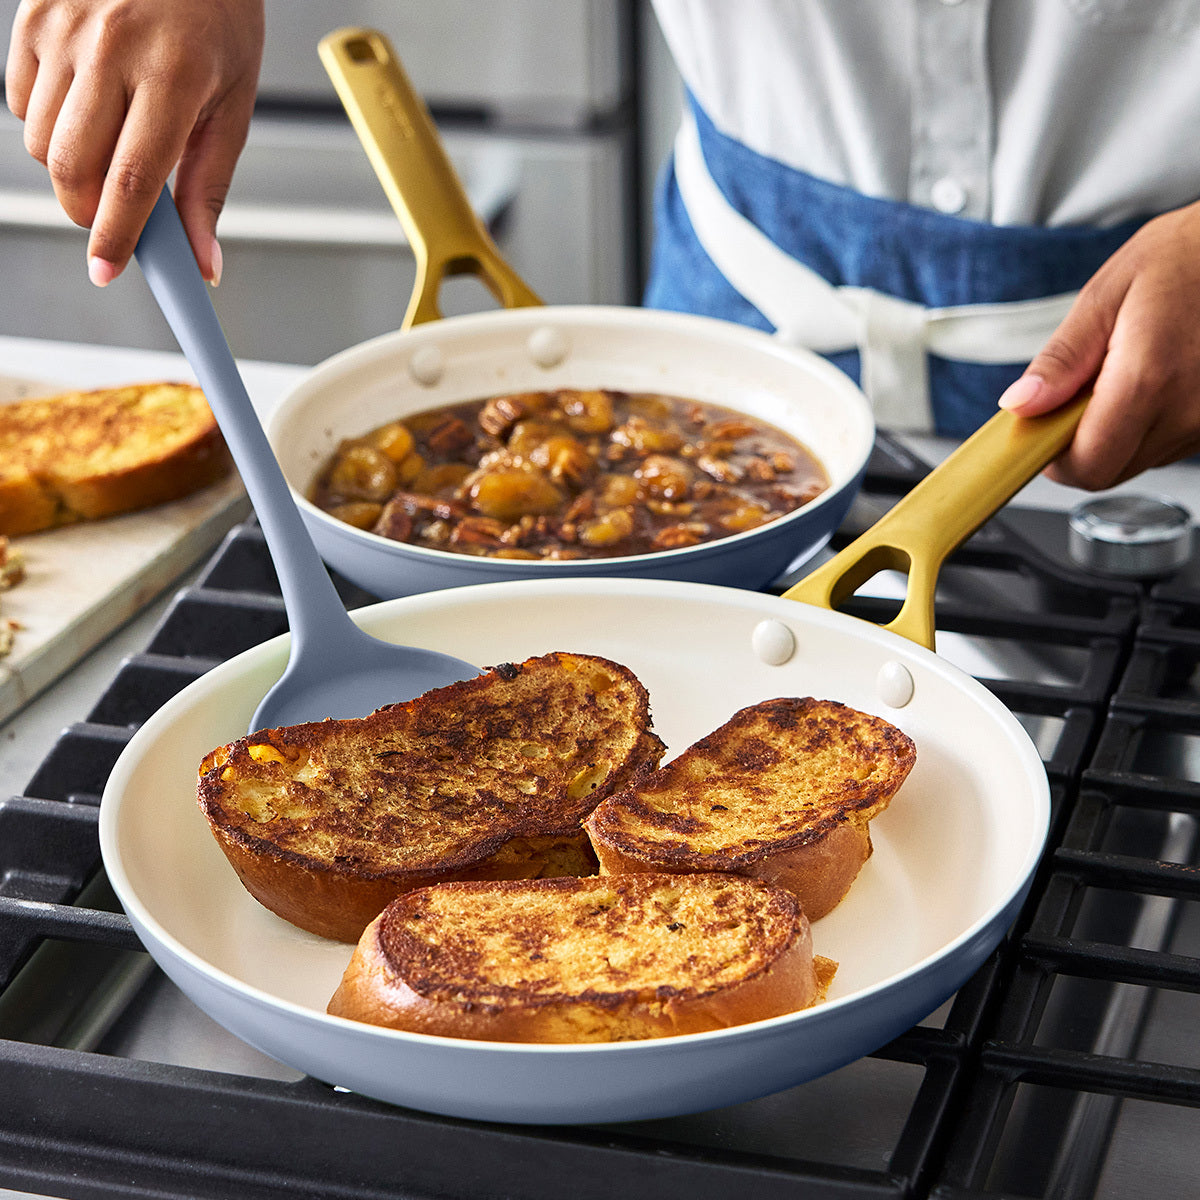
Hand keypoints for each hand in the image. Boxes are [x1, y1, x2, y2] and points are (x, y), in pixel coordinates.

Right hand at [5, 0, 263, 285]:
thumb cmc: (217, 22)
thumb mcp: (231, 106)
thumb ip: (209, 188)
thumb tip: (204, 262)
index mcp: (173, 76)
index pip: (131, 179)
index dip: (115, 235)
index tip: (106, 271)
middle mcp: (111, 48)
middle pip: (72, 168)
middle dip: (87, 211)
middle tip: (112, 216)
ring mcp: (64, 28)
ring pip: (42, 142)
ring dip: (71, 167)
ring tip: (110, 141)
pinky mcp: (31, 15)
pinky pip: (20, 101)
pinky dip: (48, 121)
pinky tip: (86, 101)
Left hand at [998, 199, 1199, 489]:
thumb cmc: (1182, 258)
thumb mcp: (1105, 297)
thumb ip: (1060, 360)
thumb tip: (1021, 404)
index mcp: (1149, 379)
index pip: (1087, 464)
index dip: (1054, 457)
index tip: (1040, 430)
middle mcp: (1187, 411)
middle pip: (1109, 469)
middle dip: (1081, 442)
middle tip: (1078, 392)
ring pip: (1137, 459)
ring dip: (1116, 431)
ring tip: (1125, 373)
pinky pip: (1166, 444)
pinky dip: (1147, 423)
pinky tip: (1155, 379)